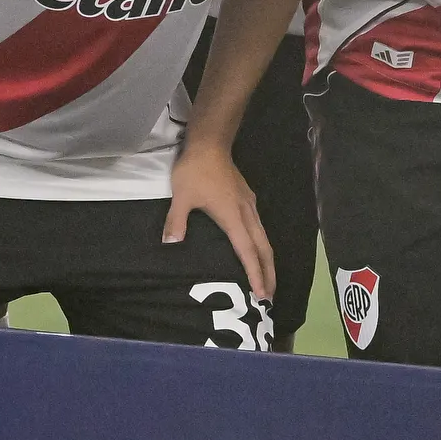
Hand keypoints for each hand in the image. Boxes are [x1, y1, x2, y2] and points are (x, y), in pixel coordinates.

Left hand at [164, 138, 275, 302]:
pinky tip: (257, 249)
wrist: (210, 143)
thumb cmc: (195, 170)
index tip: (261, 293)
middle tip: (270, 296)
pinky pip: (259, 228)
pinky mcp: (247, 199)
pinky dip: (262, 245)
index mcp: (233, 217)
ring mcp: (249, 205)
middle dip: (268, 273)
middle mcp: (247, 214)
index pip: (247, 252)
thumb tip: (170, 245)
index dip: (255, 274)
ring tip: (267, 279)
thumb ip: (176, 222)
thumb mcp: (182, 197)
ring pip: (264, 238)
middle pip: (264, 248)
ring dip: (267, 260)